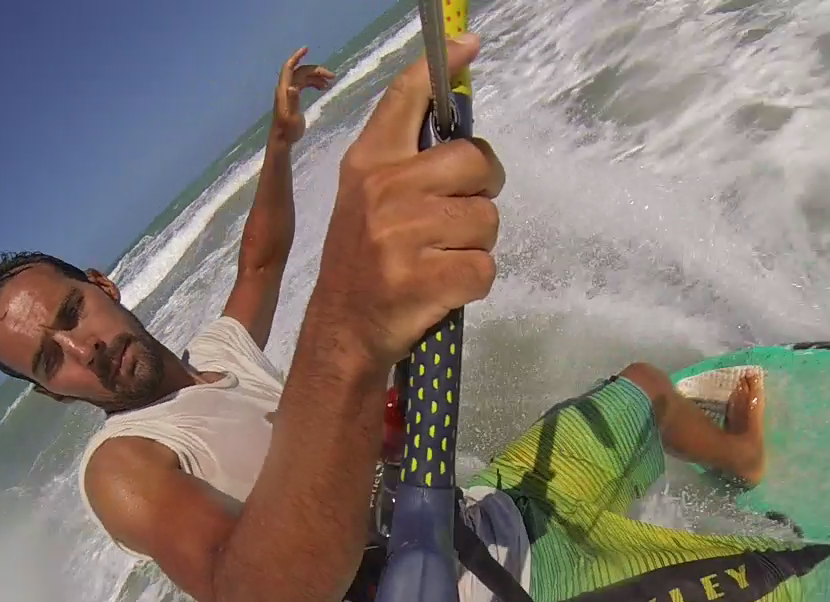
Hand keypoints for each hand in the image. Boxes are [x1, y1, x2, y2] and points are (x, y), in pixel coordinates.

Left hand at [273, 47, 335, 143]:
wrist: (283, 139)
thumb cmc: (287, 129)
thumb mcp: (291, 116)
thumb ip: (293, 101)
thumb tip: (293, 87)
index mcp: (284, 89)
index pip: (289, 68)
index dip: (297, 57)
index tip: (306, 49)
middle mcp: (286, 88)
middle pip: (301, 72)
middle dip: (316, 70)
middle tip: (332, 76)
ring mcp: (289, 93)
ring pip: (304, 78)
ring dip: (316, 77)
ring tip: (329, 83)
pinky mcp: (293, 99)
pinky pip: (304, 85)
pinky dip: (313, 83)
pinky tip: (322, 88)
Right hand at [308, 33, 504, 369]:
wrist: (343, 331)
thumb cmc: (365, 262)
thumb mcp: (367, 200)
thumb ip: (408, 165)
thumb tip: (465, 138)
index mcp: (368, 164)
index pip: (405, 100)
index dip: (439, 65)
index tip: (467, 43)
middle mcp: (384, 190)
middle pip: (476, 162)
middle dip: (483, 191)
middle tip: (458, 217)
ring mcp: (402, 235)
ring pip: (487, 220)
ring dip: (476, 245)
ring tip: (440, 260)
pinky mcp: (425, 279)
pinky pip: (485, 268)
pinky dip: (474, 283)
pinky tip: (444, 289)